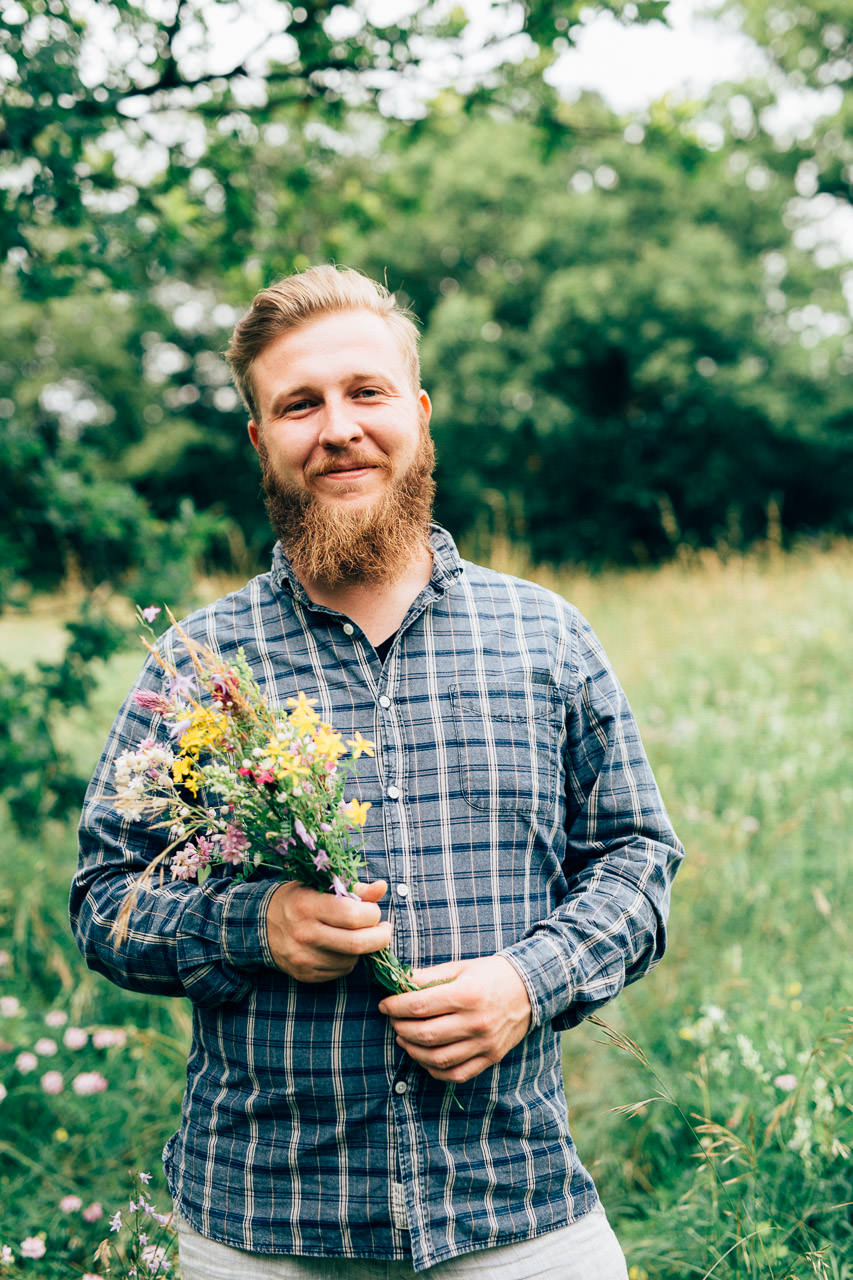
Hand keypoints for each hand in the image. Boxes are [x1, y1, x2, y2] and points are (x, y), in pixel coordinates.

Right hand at [266, 880, 391, 982]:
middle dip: (380, 937)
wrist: (261, 925)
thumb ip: (354, 888)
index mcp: (308, 905)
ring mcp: (303, 957)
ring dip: (363, 949)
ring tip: (358, 935)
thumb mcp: (321, 886)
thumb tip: (382, 888)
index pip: (353, 915)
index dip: (373, 914)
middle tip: (384, 930)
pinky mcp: (305, 974)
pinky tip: (342, 948)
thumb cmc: (298, 899)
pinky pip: (339, 971)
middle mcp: (304, 933)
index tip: (374, 911)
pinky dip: (348, 960)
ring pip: (351, 960)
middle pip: (357, 943)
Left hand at [378, 955, 531, 1082]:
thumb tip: (400, 982)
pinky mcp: (491, 1057)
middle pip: (425, 1034)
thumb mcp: (461, 967)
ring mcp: (484, 1043)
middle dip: (401, 1028)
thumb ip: (430, 976)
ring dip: (413, 1051)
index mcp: (467, 994)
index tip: (385, 1005)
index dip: (396, 1007)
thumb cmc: (492, 974)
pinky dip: (435, 1070)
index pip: (420, 1006)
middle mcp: (476, 1022)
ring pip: (438, 1058)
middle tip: (393, 1021)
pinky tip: (425, 1058)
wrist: (531, 988)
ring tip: (404, 1038)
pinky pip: (457, 1073)